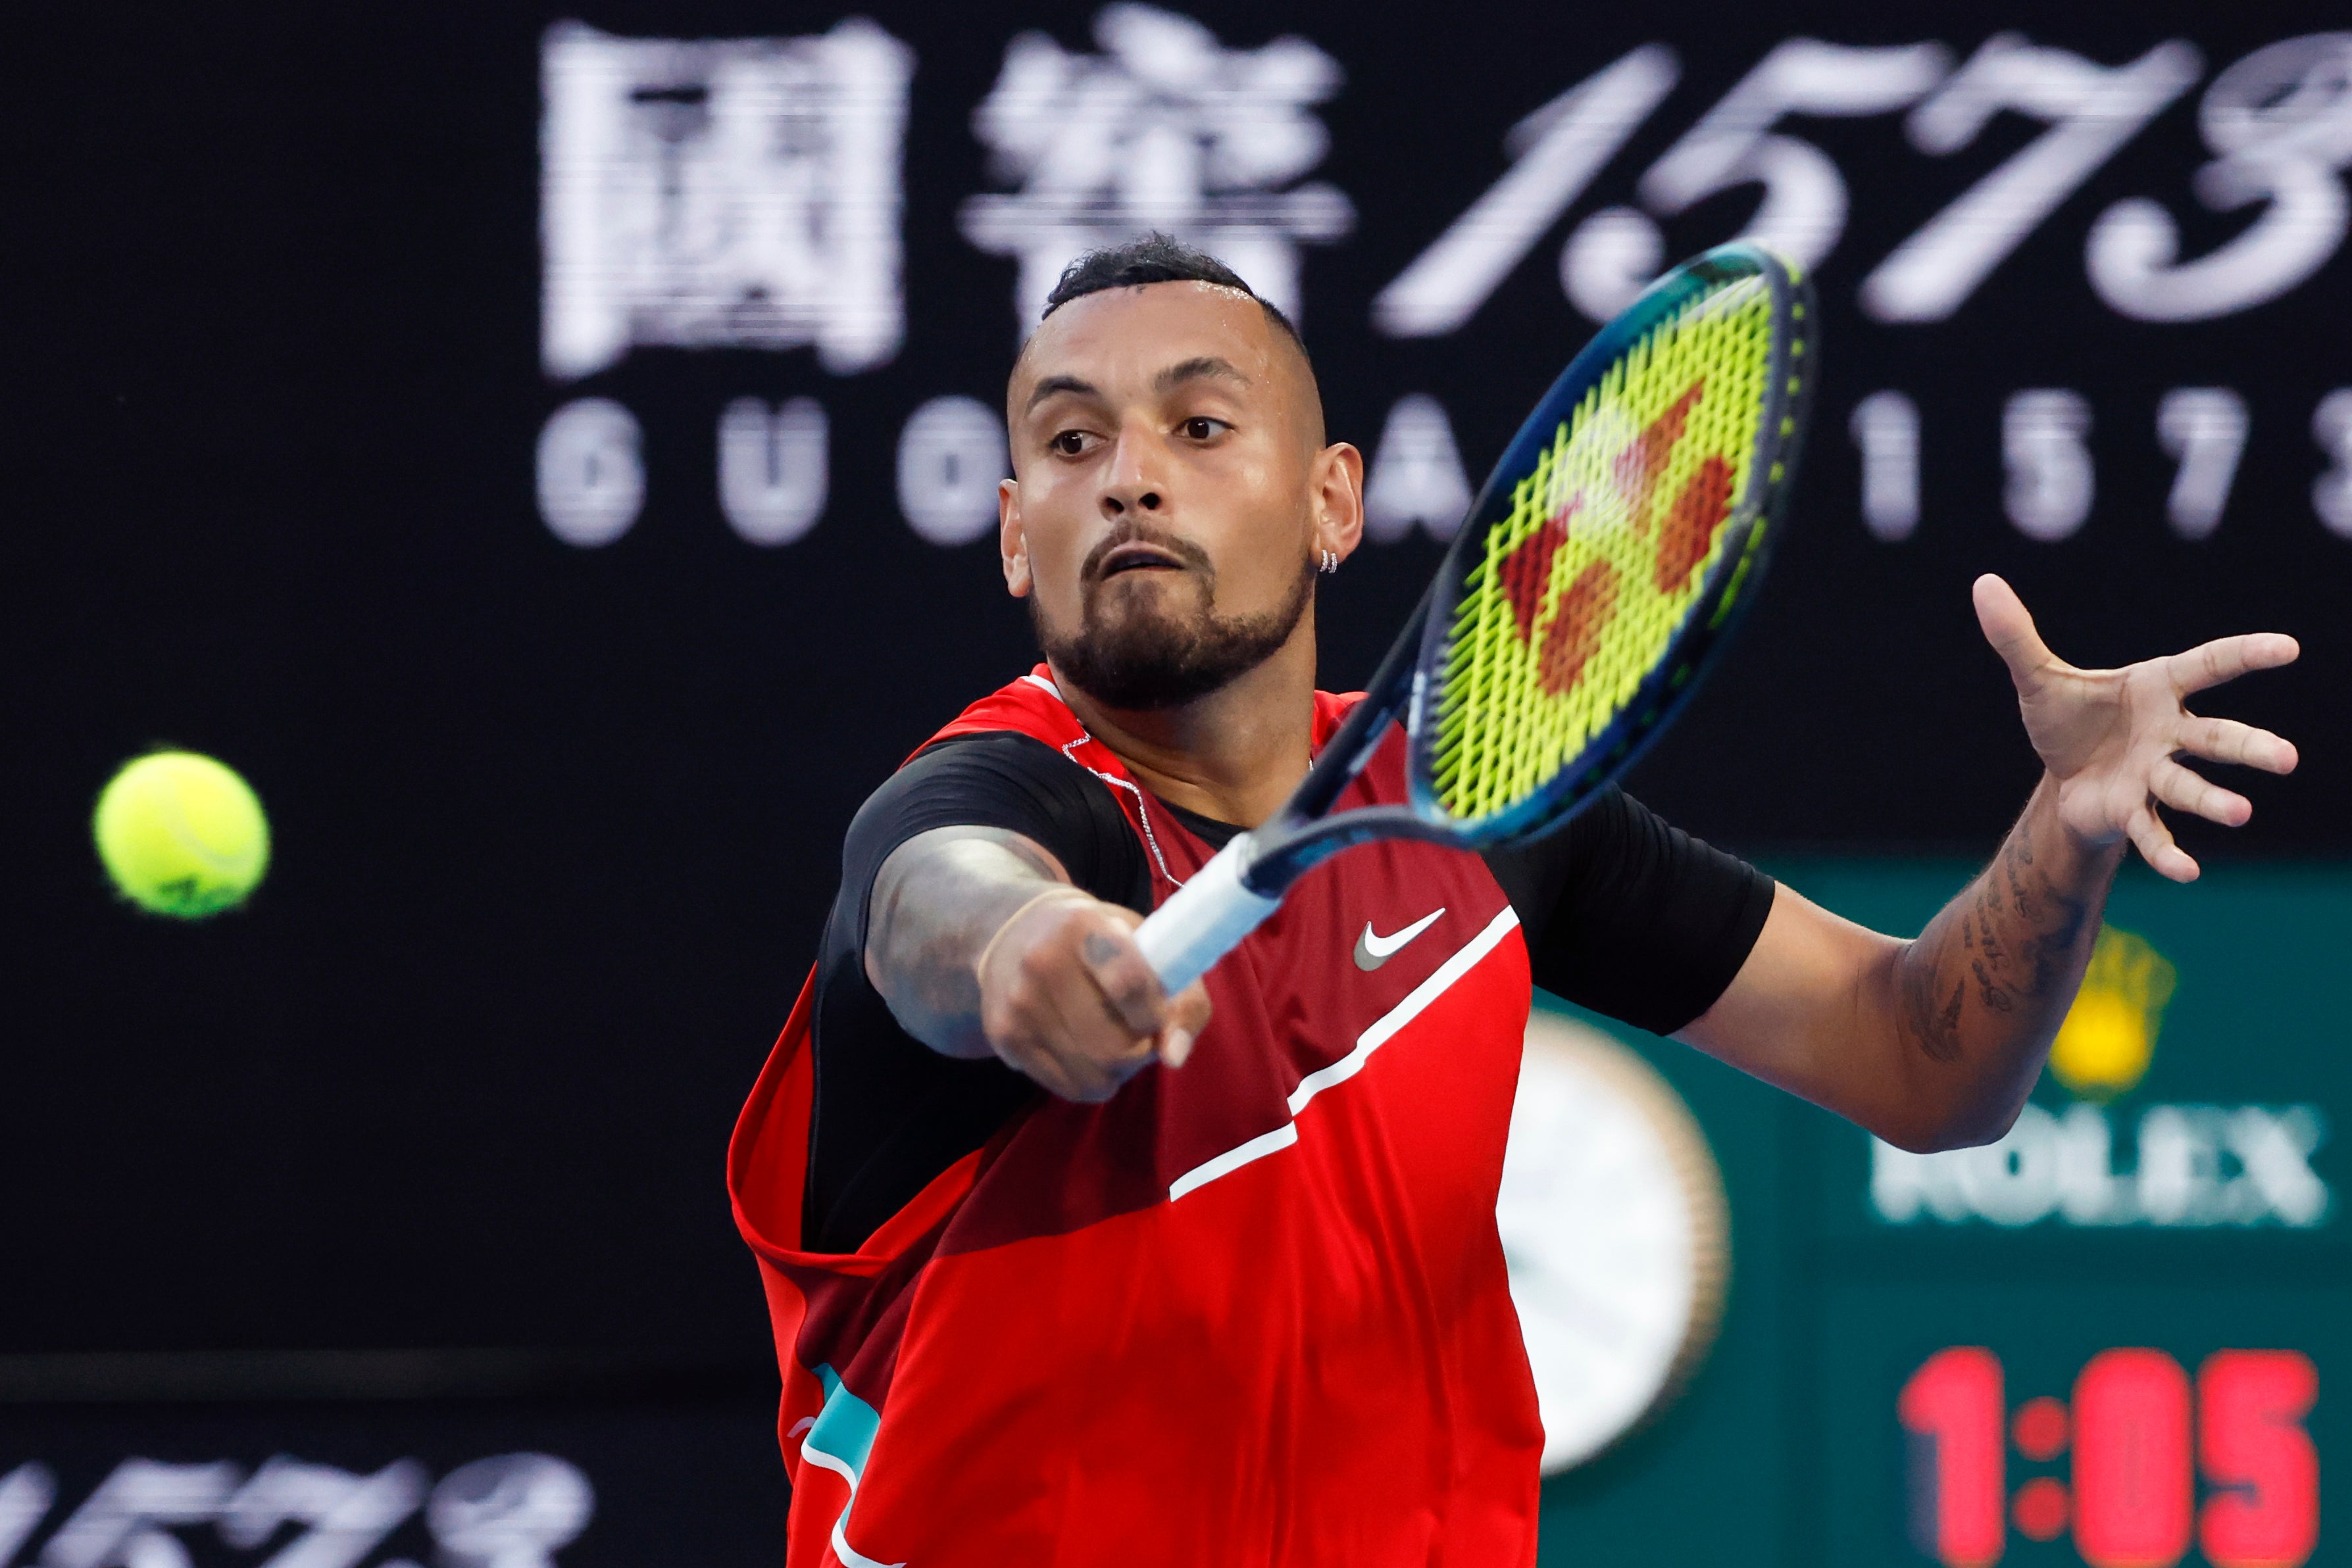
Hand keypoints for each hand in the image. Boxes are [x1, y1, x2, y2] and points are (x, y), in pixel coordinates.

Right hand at [974, 892, 1212, 1101]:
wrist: (1012, 931)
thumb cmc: (1100, 940)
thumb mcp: (1147, 944)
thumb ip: (1182, 999)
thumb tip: (1174, 1056)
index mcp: (1083, 927)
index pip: (1129, 985)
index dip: (1156, 1013)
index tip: (1158, 1013)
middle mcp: (1043, 963)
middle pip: (1114, 1047)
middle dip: (1141, 1051)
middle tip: (1140, 1033)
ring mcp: (1019, 1005)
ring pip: (1094, 1076)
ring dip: (1119, 1071)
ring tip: (1115, 1042)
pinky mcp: (1005, 1038)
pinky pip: (1069, 1088)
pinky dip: (1092, 1081)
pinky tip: (1088, 1051)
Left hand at [1972, 574, 2298, 880]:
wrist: (2064, 777)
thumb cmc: (2069, 720)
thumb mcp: (2038, 678)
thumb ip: (2016, 636)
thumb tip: (1983, 583)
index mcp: (2157, 688)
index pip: (2208, 666)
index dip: (2246, 655)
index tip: (2289, 648)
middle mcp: (2169, 733)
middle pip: (2216, 739)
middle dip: (2251, 748)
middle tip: (2287, 759)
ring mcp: (2155, 775)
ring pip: (2191, 788)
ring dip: (2214, 801)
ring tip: (2242, 813)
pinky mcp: (2133, 812)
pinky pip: (2155, 834)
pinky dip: (2169, 854)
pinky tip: (2188, 874)